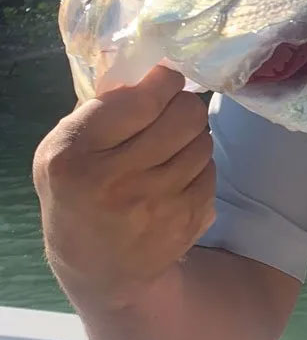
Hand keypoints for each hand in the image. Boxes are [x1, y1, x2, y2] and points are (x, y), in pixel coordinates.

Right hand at [33, 64, 215, 306]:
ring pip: (203, 141)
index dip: (163, 81)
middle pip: (185, 114)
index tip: (163, 81)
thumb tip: (153, 69)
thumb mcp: (64, 150)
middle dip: (183, 106)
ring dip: (192, 137)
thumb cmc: (78, 194)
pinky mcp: (188, 220)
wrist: (101, 270)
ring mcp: (157, 205)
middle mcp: (117, 181)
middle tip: (171, 112)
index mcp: (75, 156)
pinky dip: (198, 167)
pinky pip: (211, 171)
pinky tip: (176, 176)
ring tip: (170, 147)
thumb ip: (99, 109)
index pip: (141, 99)